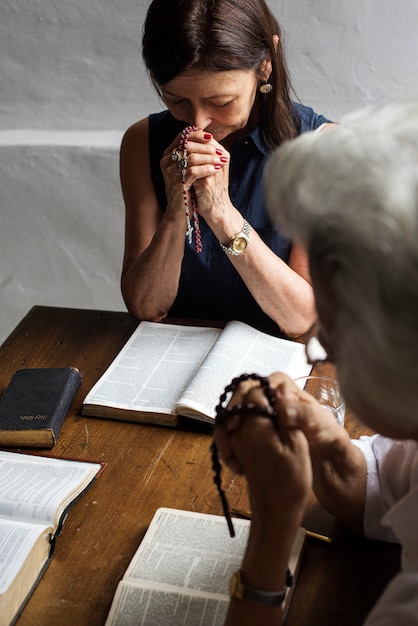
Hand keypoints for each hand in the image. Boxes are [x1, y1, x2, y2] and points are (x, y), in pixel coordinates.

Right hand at [161, 128, 229, 219]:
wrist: (179, 211)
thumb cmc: (185, 189)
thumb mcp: (187, 168)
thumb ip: (192, 153)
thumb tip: (208, 137)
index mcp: (168, 155)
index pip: (182, 136)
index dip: (197, 135)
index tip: (211, 137)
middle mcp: (166, 161)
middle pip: (187, 145)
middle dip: (206, 147)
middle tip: (219, 150)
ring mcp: (170, 172)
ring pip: (191, 157)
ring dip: (209, 158)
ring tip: (221, 160)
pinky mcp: (177, 182)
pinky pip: (194, 171)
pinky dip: (207, 169)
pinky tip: (217, 170)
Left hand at [213, 374, 311, 526]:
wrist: (274, 509)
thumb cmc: (290, 481)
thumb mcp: (297, 444)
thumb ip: (287, 414)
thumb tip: (279, 388)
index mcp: (255, 426)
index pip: (256, 390)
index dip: (272, 389)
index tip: (285, 399)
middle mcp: (238, 430)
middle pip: (241, 396)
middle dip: (259, 394)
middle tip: (278, 405)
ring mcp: (233, 438)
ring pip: (236, 407)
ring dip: (251, 406)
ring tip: (271, 414)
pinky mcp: (234, 446)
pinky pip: (232, 422)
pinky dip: (244, 420)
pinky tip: (259, 427)